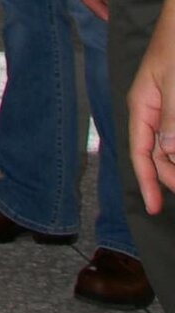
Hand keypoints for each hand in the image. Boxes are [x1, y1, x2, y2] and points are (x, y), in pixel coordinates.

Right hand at [131, 0, 174, 212]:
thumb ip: (172, 117)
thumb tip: (168, 153)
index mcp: (143, 104)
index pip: (140, 150)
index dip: (148, 181)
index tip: (153, 208)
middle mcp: (153, 109)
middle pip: (157, 153)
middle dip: (171, 174)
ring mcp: (167, 106)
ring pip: (171, 144)